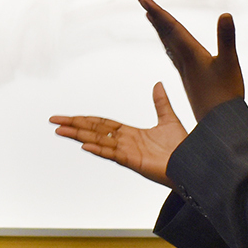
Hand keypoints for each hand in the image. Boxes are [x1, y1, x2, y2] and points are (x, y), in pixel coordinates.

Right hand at [51, 82, 188, 186]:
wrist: (193, 163)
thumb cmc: (183, 147)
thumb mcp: (169, 119)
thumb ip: (160, 102)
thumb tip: (158, 84)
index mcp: (130, 134)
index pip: (102, 124)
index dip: (84, 119)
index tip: (68, 117)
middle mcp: (125, 143)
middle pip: (94, 131)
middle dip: (74, 126)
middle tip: (54, 122)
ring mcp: (127, 153)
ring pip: (98, 141)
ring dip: (79, 136)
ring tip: (60, 131)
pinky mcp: (134, 162)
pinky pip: (112, 154)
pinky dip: (98, 149)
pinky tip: (84, 145)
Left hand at [137, 0, 243, 121]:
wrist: (219, 124)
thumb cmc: (226, 95)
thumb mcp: (229, 63)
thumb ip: (227, 39)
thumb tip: (225, 15)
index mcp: (190, 54)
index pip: (171, 27)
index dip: (157, 11)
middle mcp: (184, 61)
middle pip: (166, 33)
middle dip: (154, 15)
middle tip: (142, 0)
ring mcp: (186, 70)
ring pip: (169, 44)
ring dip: (160, 28)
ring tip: (151, 16)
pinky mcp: (191, 79)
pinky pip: (176, 56)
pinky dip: (170, 45)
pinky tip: (171, 47)